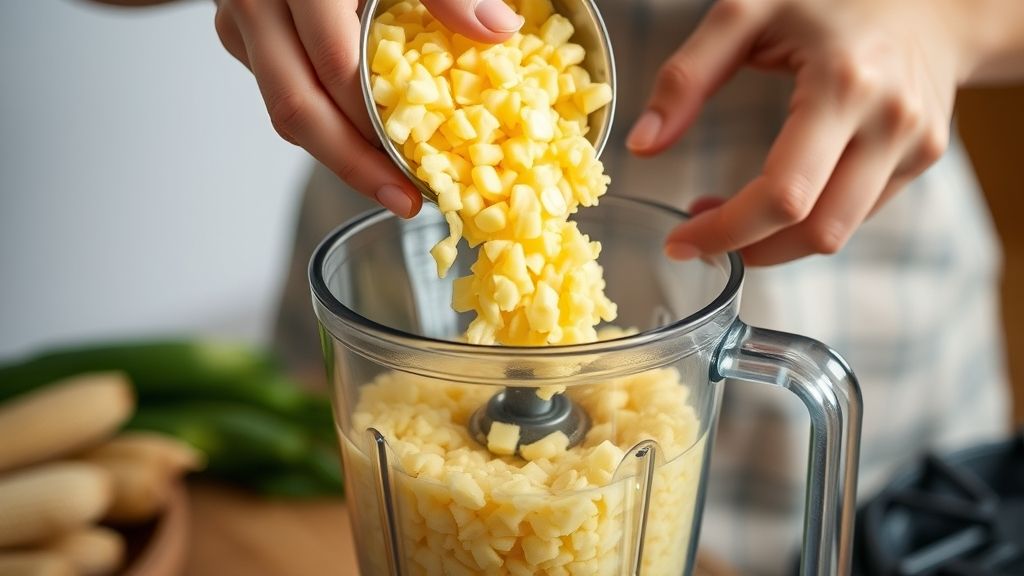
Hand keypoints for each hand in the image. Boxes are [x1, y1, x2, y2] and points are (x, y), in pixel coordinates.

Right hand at [213, 0, 523, 217]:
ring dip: (337, 150)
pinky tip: (363, 141)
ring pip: (283, 106)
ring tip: (390, 182)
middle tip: (403, 200)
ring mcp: (241, 23)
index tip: (418, 169)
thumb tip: (498, 32)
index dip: (375, 128)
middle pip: (294, 107)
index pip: (336, 70)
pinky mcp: (243, 35)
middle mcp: (257, 6)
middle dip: (352, 166)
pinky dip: (324, 120)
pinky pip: (282, 89)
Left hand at [627, 0, 974, 264]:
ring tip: (731, 218)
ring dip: (775, 244)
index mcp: (844, 86)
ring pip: (838, 235)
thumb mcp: (746, 12)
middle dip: (748, 249)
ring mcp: (914, 145)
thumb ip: (686, 76)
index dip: (726, 232)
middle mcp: (889, 123)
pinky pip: (857, 214)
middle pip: (816, 231)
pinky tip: (775, 197)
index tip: (680, 242)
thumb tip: (642, 145)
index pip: (783, 195)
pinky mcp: (922, 158)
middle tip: (698, 238)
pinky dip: (807, 221)